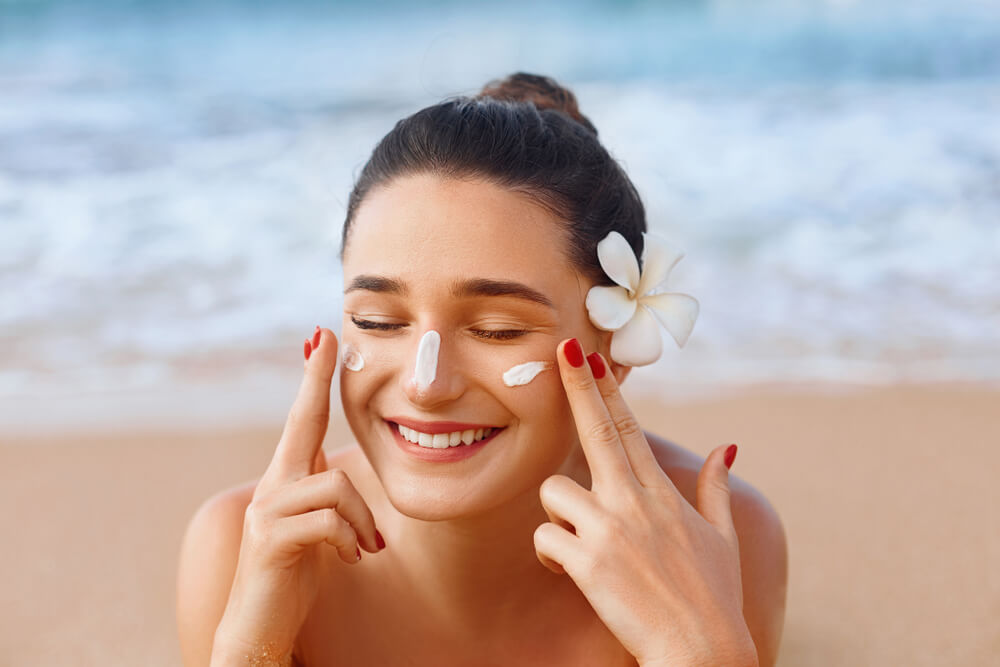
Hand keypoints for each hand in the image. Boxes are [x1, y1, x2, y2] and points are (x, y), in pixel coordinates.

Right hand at [213, 327, 384, 664]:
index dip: (313, 378)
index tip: (321, 337)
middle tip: (326, 337)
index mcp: (288, 478)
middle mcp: (273, 484)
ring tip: (366, 548)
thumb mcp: (310, 521)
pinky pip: (329, 521)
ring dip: (362, 522)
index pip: (304, 418)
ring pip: (335, 487)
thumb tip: (320, 448)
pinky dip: (350, 541)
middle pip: (302, 422)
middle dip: (315, 379)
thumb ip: (313, 484)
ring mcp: (268, 510)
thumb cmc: (294, 569)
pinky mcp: (271, 539)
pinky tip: (352, 559)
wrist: (261, 624)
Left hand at [532, 338, 756, 666]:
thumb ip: (716, 488)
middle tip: (562, 350)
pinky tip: (568, 571)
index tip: (592, 358)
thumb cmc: (714, 598)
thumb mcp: (722, 538)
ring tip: (576, 541)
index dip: (608, 389)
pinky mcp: (588, 561)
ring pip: (555, 491)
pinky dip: (550, 553)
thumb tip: (727, 447)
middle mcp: (634, 502)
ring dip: (557, 512)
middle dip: (577, 386)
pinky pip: (546, 538)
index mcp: (661, 494)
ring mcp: (610, 529)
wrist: (702, 651)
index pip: (629, 428)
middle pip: (597, 430)